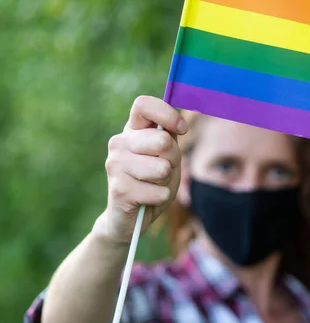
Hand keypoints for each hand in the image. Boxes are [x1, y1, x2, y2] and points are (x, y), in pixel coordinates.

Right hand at [94, 95, 188, 243]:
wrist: (129, 217)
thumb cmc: (152, 181)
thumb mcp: (167, 156)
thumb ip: (170, 138)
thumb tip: (180, 125)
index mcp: (131, 130)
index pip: (143, 105)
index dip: (167, 115)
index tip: (181, 130)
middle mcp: (118, 143)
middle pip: (162, 140)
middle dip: (173, 159)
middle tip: (162, 170)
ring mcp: (115, 165)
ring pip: (162, 168)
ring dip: (166, 181)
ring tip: (152, 185)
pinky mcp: (119, 189)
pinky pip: (160, 192)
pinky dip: (160, 198)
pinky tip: (146, 200)